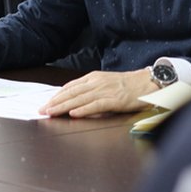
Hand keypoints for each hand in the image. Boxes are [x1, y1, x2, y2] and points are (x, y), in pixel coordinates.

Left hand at [40, 69, 157, 117]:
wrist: (148, 83)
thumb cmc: (129, 85)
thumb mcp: (106, 83)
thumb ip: (91, 91)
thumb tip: (76, 101)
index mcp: (94, 78)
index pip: (70, 87)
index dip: (57, 95)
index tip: (46, 103)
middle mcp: (97, 82)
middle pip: (71, 93)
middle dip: (55, 102)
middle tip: (42, 110)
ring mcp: (105, 91)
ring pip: (79, 99)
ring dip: (63, 106)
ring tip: (51, 112)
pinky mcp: (115, 100)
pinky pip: (96, 105)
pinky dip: (83, 110)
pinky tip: (74, 114)